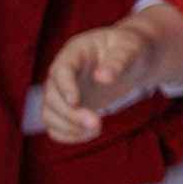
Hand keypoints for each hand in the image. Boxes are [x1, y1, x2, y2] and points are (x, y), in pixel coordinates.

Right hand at [44, 3, 182, 143]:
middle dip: (70, 114)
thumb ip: (118, 61)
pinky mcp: (69, 108)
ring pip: (49, 113)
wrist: (133, 59)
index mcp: (76, 52)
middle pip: (52, 96)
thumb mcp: (130, 49)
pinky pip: (56, 126)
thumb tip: (102, 77)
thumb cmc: (132, 49)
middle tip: (97, 124)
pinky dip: (68, 135)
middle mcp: (63, 73)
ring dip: (67, 127)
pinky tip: (90, 134)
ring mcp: (63, 91)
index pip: (60, 70)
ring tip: (96, 130)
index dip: (65, 87)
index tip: (76, 102)